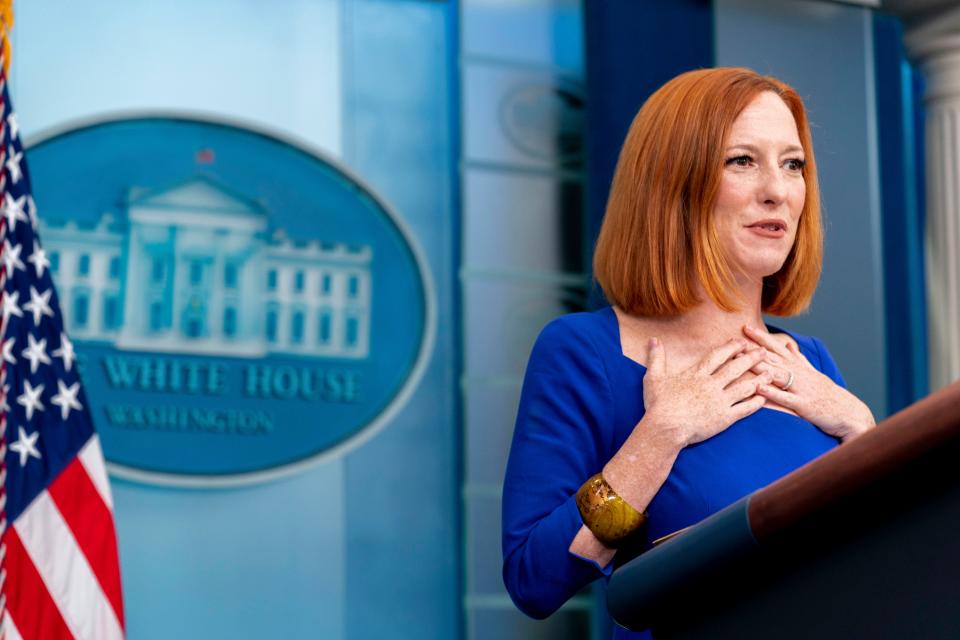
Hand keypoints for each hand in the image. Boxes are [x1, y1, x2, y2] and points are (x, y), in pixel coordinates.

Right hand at [643, 336, 771, 446]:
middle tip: (763, 352)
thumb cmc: (658, 404)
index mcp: (697, 375)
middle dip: (751, 358)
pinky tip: (765, 398)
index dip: (731, 347)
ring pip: (744, 387)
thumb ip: (656, 358)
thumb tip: (653, 340)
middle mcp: (711, 385)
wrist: (665, 428)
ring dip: (759, 379)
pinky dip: (756, 403)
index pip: (718, 356)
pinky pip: (744, 409)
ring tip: (772, 372)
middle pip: (735, 368)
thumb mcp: (653, 377)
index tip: (742, 342)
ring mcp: (720, 401)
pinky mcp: (724, 418)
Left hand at [743, 325, 874, 440]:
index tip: (745, 327)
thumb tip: (788, 343)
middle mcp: (799, 374)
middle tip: (734, 340)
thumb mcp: (813, 372)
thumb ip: (798, 358)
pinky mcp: (804, 405)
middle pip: (773, 358)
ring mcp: (801, 388)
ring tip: (741, 360)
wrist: (850, 413)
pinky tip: (759, 388)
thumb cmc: (828, 394)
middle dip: (754, 349)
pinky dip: (772, 393)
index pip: (777, 348)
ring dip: (759, 367)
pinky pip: (786, 398)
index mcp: (799, 367)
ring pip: (777, 374)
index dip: (761, 337)